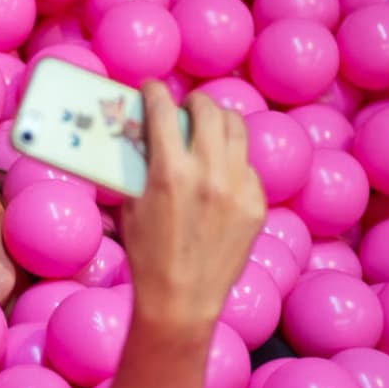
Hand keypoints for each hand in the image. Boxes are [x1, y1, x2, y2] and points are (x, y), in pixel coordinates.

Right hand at [119, 82, 265, 330]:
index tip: (151, 88)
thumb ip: (142, 167)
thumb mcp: (132, 206)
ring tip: (209, 128)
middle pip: (209, 111)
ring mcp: (237, 188)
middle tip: (186, 106)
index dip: (154, 91)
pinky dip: (232, 160)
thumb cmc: (147, 255)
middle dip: (194, 101)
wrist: (182, 299)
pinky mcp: (256, 204)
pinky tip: (220, 172)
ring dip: (220, 121)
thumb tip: (144, 137)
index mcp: (170, 172)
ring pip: (236, 130)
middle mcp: (208, 173)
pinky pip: (246, 166)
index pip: (163, 110)